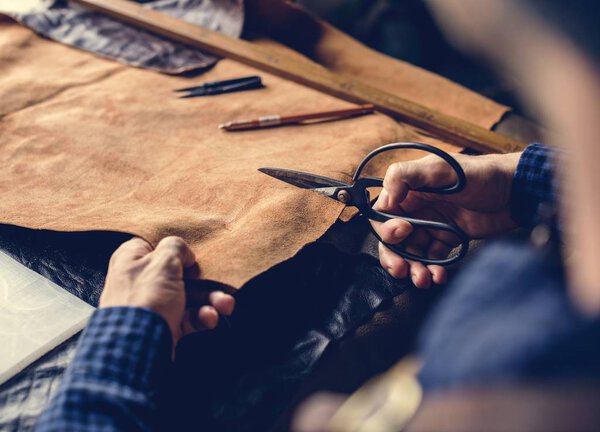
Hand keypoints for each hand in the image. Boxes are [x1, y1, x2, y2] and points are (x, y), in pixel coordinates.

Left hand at [99, 236, 234, 343]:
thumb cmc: (145, 300)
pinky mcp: (163, 326)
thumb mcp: (164, 262)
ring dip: (210, 300)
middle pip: (179, 274)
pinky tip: (210, 319)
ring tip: (225, 305)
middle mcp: (140, 281)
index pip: (155, 246)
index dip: (175, 249)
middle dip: (205, 281)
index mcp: (132, 260)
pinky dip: (202, 317)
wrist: (138, 347)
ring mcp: (152, 305)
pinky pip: (188, 317)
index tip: (192, 255)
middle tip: (221, 283)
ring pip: (188, 297)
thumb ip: (175, 247)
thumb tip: (183, 250)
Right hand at [372, 151, 520, 286]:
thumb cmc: (481, 174)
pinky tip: (439, 276)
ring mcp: (430, 226)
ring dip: (413, 269)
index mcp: (408, 191)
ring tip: (423, 279)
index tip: (404, 231)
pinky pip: (431, 259)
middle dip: (394, 257)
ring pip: (410, 253)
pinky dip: (432, 270)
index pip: (383, 214)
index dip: (386, 228)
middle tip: (402, 270)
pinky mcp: (446, 239)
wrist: (516, 192)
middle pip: (392, 240)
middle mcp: (415, 209)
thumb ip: (407, 176)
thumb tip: (386, 198)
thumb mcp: (442, 168)